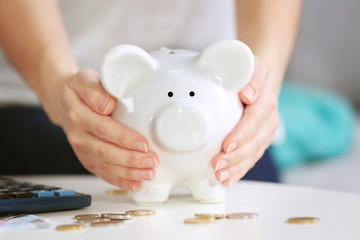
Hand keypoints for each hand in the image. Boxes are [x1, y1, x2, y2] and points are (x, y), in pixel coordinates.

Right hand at [50, 69, 158, 190]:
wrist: (64, 103)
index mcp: (78, 115)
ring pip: (106, 166)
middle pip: (106, 151)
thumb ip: (94, 90)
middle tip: (152, 161)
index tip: (143, 143)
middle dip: (131, 159)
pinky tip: (135, 184)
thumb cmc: (79, 91)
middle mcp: (78, 136)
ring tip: (149, 173)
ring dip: (129, 172)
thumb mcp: (83, 79)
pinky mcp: (87, 160)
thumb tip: (106, 104)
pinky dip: (120, 181)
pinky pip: (103, 173)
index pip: (103, 128)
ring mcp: (82, 150)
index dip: (124, 138)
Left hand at [211, 56, 279, 186]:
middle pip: (255, 141)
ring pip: (254, 153)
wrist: (255, 80)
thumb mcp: (249, 65)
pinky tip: (228, 180)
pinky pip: (251, 158)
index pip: (255, 119)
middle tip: (217, 165)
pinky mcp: (259, 141)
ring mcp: (265, 131)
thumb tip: (248, 94)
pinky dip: (240, 170)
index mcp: (266, 99)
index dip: (242, 134)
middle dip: (236, 156)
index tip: (227, 145)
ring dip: (236, 167)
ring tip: (220, 177)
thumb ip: (251, 77)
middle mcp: (269, 117)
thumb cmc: (246, 72)